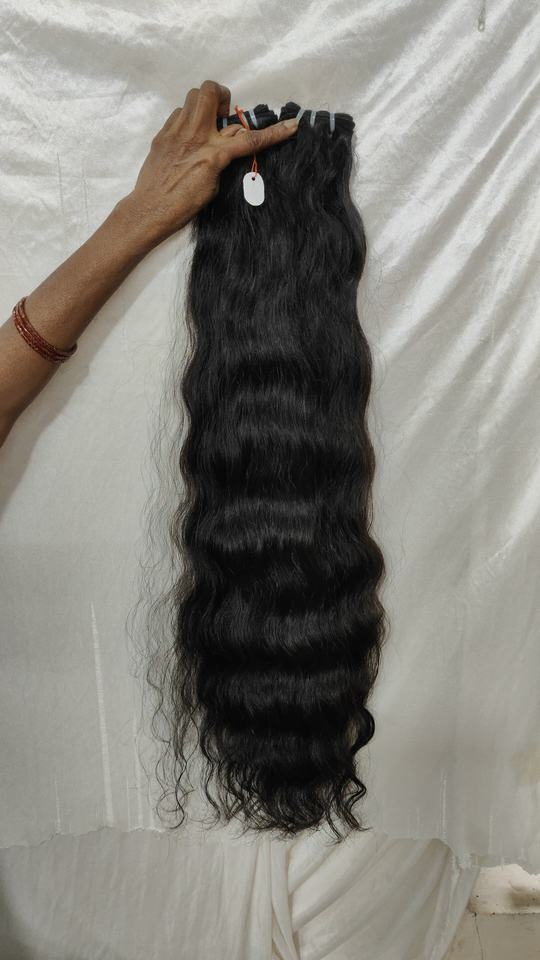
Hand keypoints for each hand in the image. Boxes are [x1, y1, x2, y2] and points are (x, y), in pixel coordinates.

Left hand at [121, 80, 297, 246]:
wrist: (150, 210)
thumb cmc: (184, 205)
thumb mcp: (214, 185)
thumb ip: (223, 160)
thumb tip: (228, 144)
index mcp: (213, 155)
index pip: (249, 139)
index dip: (274, 133)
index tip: (291, 125)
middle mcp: (195, 137)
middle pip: (210, 91)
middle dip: (221, 95)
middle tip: (222, 114)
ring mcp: (176, 132)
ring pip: (192, 96)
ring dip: (203, 104)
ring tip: (205, 124)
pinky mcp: (162, 134)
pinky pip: (178, 113)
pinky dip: (187, 119)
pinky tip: (188, 137)